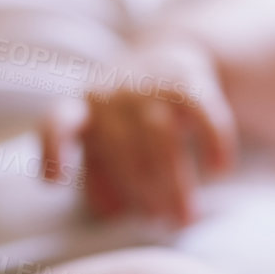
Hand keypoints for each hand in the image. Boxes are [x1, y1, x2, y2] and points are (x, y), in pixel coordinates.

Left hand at [42, 41, 236, 224]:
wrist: (168, 50)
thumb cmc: (130, 114)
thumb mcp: (106, 138)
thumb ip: (101, 175)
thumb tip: (111, 213)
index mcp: (83, 110)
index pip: (59, 124)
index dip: (54, 149)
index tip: (55, 181)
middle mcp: (112, 94)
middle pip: (124, 149)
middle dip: (143, 192)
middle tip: (162, 222)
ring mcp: (150, 85)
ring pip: (162, 137)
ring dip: (175, 181)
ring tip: (185, 216)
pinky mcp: (189, 80)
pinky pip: (203, 113)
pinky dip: (213, 142)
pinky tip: (220, 170)